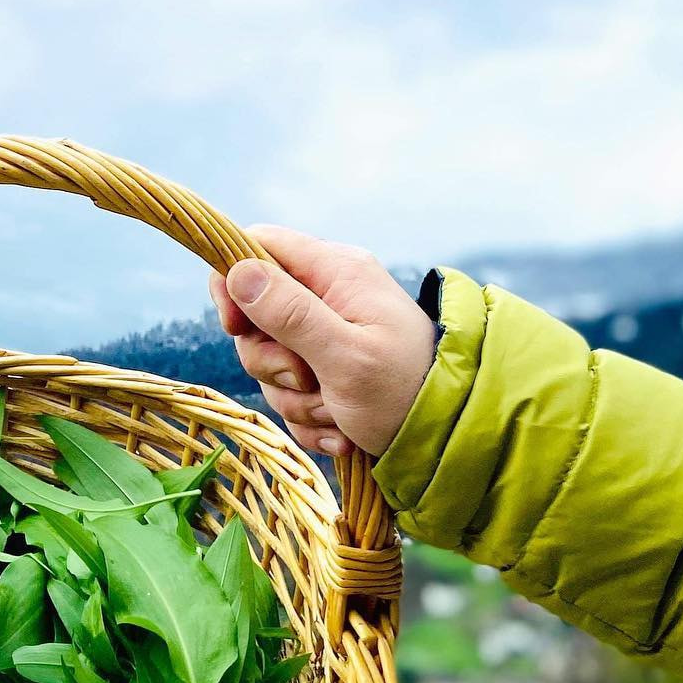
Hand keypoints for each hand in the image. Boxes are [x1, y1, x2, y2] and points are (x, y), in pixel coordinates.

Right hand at [208, 224, 436, 457]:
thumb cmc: (406, 392)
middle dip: (271, 361)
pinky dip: (309, 417)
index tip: (235, 327)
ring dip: (294, 398)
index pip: (259, 245)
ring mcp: (325, 334)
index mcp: (336, 272)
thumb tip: (239, 272)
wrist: (449, 437)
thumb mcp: (346, 356)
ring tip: (336, 411)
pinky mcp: (325, 370)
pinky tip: (341, 429)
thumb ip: (291, 314)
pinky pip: (288, 392)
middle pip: (255, 316)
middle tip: (308, 380)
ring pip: (268, 362)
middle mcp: (328, 295)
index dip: (233, 282)